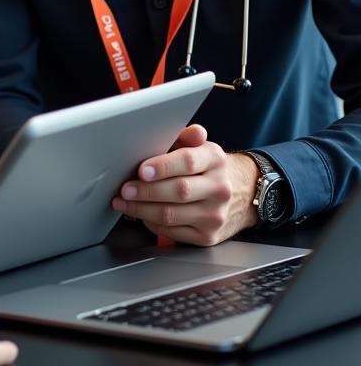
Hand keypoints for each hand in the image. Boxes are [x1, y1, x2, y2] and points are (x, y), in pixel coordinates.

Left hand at [110, 124, 259, 245]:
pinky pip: (172, 232)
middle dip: (145, 191)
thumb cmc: (209, 168)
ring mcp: (215, 215)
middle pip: (178, 191)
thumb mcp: (200, 147)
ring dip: (141, 209)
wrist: (241, 194)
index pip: (187, 162)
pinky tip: (140, 214)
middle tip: (125, 189)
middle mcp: (219, 189)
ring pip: (171, 215)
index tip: (141, 170)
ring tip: (123, 202)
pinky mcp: (208, 237)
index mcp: (215, 160)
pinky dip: (151, 223)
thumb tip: (184, 129)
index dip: (162, 166)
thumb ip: (185, 137)